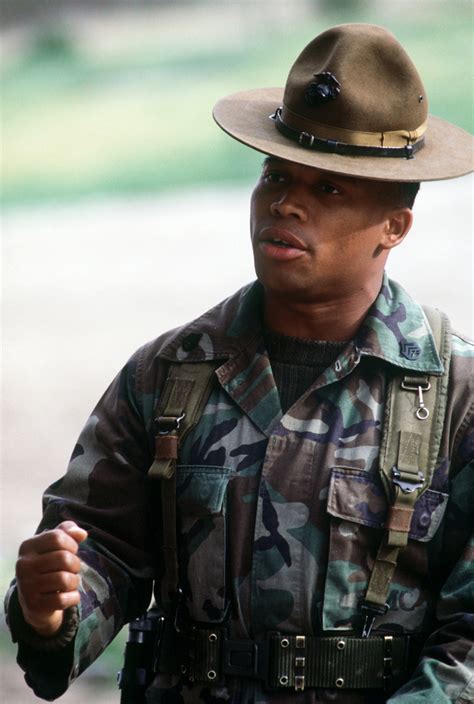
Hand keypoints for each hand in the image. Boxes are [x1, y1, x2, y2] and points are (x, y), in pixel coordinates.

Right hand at [15, 521, 87, 636]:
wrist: (35, 602)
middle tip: (72, 570)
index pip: (57, 537)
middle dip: (75, 564)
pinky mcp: (34, 605)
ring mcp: (27, 586)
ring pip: (64, 580)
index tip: (72, 551)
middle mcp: (23, 565)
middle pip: (63, 558)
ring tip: (70, 582)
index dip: (71, 544)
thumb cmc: (49, 567)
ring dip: (75, 582)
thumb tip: (81, 534)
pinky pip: (62, 600)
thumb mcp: (55, 546)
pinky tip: (69, 596)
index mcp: (28, 547)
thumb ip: (67, 532)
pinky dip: (73, 598)